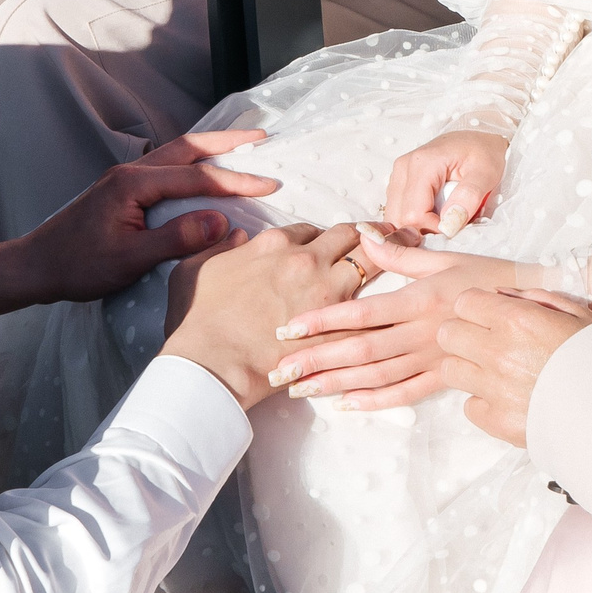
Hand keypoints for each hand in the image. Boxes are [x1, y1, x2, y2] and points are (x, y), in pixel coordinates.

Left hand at [8, 129, 282, 306]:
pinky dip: (191, 164)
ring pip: (176, 154)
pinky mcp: (121, 190)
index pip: (196, 178)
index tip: (270, 184)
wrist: (34, 267)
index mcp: (133, 183)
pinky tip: (202, 173)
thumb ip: (175, 238)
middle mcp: (130, 172)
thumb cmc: (77, 266)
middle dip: (227, 143)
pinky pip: (165, 168)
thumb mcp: (129, 259)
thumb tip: (220, 221)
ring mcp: (124, 178)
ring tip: (242, 148)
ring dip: (210, 150)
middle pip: (188, 148)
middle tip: (262, 139)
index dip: (236, 182)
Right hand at [164, 222, 370, 408]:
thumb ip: (218, 246)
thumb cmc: (198, 321)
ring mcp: (327, 292)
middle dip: (363, 235)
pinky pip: (373, 308)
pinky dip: (381, 305)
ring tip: (397, 262)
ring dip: (380, 261)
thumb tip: (237, 235)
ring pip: (370, 262)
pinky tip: (389, 307)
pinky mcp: (339, 327)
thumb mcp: (193, 269)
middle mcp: (307, 260)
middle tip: (379, 238)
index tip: (324, 246)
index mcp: (274, 244)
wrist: (212, 363)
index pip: (310, 229)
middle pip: (349, 235)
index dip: (318, 238)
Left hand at [266, 234, 528, 409]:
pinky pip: (407, 393)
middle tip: (279, 369)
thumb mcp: (447, 259)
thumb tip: (363, 232)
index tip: (288, 328)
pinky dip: (376, 401)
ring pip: (379, 375)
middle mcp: (424, 332)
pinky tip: (346, 404)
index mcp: (420, 299)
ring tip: (300, 389)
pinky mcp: (447, 378)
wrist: (539, 308)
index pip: (362, 312)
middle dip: (318, 360)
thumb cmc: (492, 277)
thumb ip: (400, 253)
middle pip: (362, 349)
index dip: (323, 321)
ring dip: (337, 384)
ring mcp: (435, 358)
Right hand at [384, 129, 508, 237]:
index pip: (413, 214)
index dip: (433, 230)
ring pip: (396, 217)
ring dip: (419, 227)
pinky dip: (415, 220)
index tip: (455, 229)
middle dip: (424, 231)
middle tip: (450, 227)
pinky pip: (399, 210)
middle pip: (399, 218)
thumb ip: (469, 196)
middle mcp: (403, 168)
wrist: (479, 136)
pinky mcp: (400, 181)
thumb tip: (449, 225)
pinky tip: (435, 215)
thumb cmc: (484, 151)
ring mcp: (399, 174)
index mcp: (422, 164)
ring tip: (444, 220)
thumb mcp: (486, 172)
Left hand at [439, 286, 591, 446]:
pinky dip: (483, 403)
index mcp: (518, 320)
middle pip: (448, 334)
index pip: (464, 302)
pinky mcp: (497, 421)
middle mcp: (500, 351)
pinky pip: (469, 406)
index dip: (473, 307)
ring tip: (493, 373)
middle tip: (483, 343)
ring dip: (467, 368)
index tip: (485, 316)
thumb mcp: (576, 313)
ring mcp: (495, 388)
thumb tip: (499, 294)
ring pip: (450, 370)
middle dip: (462, 334)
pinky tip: (506, 399)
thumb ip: (533, 298)